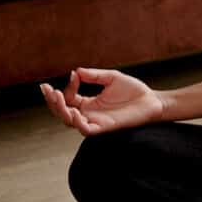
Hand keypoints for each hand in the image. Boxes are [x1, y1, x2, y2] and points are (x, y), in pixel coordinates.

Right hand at [39, 67, 165, 135]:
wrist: (152, 101)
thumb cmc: (134, 91)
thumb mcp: (111, 78)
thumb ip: (94, 76)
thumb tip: (76, 71)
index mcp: (89, 103)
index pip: (69, 98)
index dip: (67, 88)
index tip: (73, 75)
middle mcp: (89, 114)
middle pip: (63, 112)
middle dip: (52, 102)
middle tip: (48, 90)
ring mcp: (96, 122)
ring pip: (70, 122)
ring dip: (61, 111)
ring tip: (57, 98)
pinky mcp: (105, 128)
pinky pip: (86, 130)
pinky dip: (78, 123)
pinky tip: (75, 111)